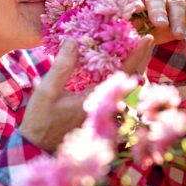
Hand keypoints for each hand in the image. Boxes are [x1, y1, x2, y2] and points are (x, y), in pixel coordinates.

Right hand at [19, 37, 154, 151]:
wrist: (38, 147)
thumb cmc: (40, 121)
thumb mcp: (47, 91)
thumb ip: (62, 67)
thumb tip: (73, 41)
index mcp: (97, 100)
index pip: (124, 74)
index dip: (137, 55)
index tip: (146, 38)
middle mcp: (107, 107)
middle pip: (133, 80)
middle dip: (142, 57)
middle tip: (148, 38)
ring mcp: (106, 112)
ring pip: (128, 88)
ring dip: (134, 67)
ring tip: (138, 48)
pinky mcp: (101, 114)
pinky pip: (118, 93)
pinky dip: (123, 77)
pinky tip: (121, 65)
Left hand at [121, 0, 185, 44]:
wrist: (157, 29)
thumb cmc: (140, 26)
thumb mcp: (132, 28)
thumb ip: (130, 26)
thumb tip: (131, 26)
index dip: (134, 2)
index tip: (137, 9)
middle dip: (158, 12)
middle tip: (160, 24)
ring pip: (176, 2)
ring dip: (178, 18)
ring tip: (178, 34)